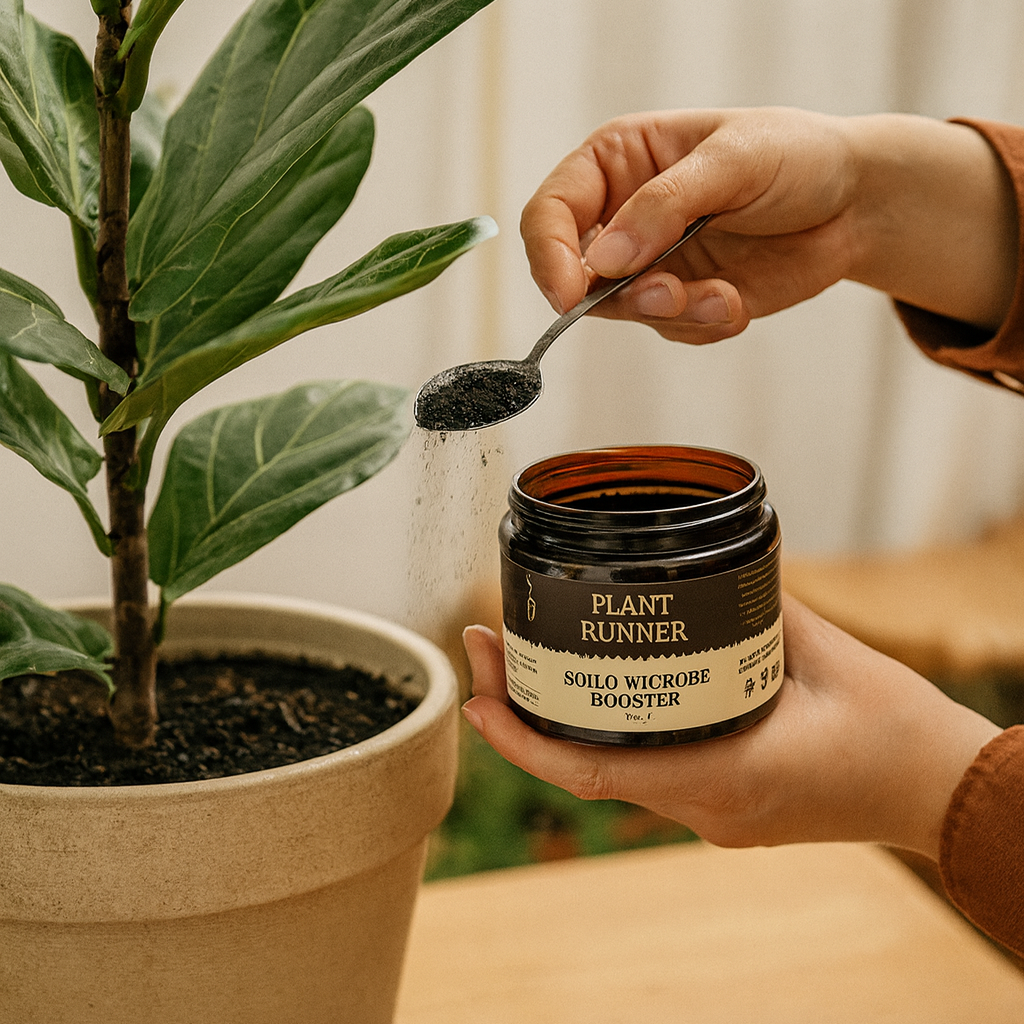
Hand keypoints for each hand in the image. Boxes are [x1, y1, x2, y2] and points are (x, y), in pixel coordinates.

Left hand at [462, 594, 1000, 859]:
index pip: (593, 772)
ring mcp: (712, 814)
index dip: (522, 738)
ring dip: (558, 724)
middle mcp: (705, 808)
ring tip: (519, 662)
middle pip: (586, 769)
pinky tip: (588, 690)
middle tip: (485, 647)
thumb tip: (702, 564)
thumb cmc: (893, 730)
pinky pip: (645, 772)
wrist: (941, 790)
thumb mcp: (820, 653)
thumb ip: (753, 608)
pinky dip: (605, 733)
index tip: (476, 694)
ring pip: (611, 773)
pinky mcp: (723, 804)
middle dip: (523, 715)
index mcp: (723, 777)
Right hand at [521, 107, 1016, 340]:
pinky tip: (738, 301)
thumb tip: (602, 260)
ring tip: (724, 296)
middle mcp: (623, 217)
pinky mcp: (685, 301)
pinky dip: (704, 326)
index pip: (550, 213)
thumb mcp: (733, 161)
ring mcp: (652, 264)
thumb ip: (665, 206)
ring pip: (623, 312)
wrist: (855, 203)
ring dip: (671, 313)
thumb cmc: (795, 155)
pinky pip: (671, 331)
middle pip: (575, 275)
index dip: (549, 256)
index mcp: (616, 164)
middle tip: (671, 294)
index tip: (570, 294)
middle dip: (622, 296)